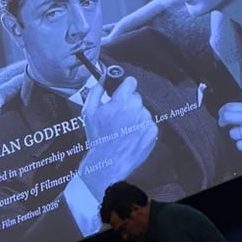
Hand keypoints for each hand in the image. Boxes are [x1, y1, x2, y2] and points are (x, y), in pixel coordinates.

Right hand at [79, 76, 157, 197]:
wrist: (108, 162)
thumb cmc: (98, 138)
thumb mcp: (89, 112)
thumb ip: (96, 90)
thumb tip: (103, 78)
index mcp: (121, 101)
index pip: (131, 82)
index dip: (125, 87)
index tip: (122, 92)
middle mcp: (136, 109)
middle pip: (136, 97)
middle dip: (128, 103)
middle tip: (119, 116)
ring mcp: (146, 121)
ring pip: (142, 110)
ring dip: (135, 116)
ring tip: (124, 129)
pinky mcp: (152, 132)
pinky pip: (148, 123)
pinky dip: (141, 128)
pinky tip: (131, 136)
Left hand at [218, 102, 241, 155]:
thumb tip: (225, 113)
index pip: (229, 106)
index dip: (221, 112)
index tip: (221, 115)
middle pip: (227, 116)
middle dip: (222, 122)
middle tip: (223, 125)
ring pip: (233, 133)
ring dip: (235, 136)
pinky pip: (240, 145)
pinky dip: (241, 146)